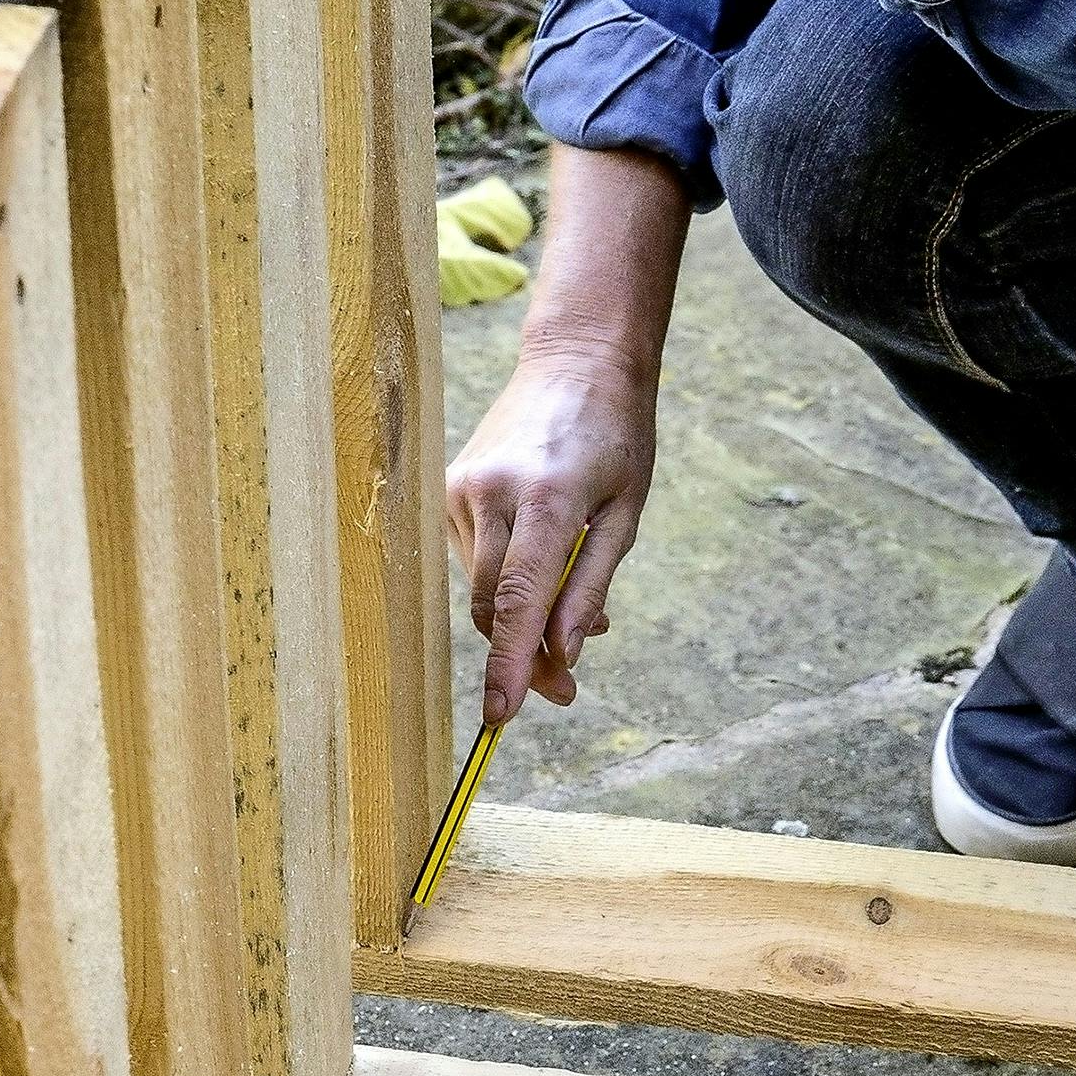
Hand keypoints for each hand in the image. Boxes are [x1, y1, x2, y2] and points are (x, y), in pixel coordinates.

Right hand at [450, 332, 658, 725]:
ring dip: (520, 618)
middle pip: (494, 606)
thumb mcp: (625, 515)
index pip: (519, 600)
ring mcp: (463, 488)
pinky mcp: (449, 488)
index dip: (511, 663)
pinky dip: (505, 582)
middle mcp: (493, 492)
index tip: (502, 715)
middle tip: (564, 688)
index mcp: (547, 498)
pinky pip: (474, 561)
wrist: (576, 361)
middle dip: (522, 656)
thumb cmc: (616, 437)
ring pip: (482, 588)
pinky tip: (541, 567)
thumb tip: (564, 655)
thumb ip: (591, 587)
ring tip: (570, 614)